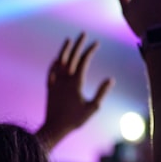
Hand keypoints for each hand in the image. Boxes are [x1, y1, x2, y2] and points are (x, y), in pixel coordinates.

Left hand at [38, 32, 113, 147]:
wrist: (54, 127)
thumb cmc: (75, 119)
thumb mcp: (93, 107)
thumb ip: (102, 92)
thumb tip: (111, 79)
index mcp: (76, 82)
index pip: (84, 61)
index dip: (90, 51)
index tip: (97, 43)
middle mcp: (65, 79)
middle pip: (72, 57)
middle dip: (78, 44)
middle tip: (83, 33)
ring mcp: (56, 82)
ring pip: (59, 61)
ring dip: (64, 49)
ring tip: (69, 40)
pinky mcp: (50, 87)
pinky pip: (51, 71)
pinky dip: (54, 63)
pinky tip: (57, 59)